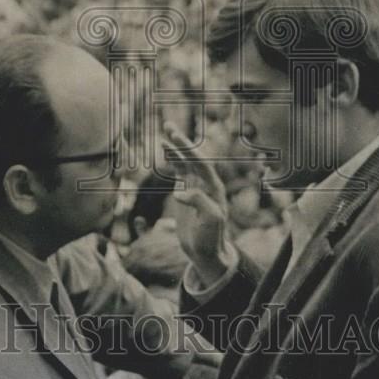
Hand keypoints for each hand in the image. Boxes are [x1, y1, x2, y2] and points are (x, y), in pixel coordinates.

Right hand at [163, 122, 232, 286]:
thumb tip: (180, 192)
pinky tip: (165, 150)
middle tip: (168, 126)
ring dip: (176, 147)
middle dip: (181, 142)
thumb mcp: (210, 221)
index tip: (175, 140)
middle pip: (193, 157)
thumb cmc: (210, 237)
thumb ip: (199, 203)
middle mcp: (206, 183)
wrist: (206, 251)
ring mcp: (196, 186)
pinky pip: (179, 170)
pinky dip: (173, 159)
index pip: (201, 163)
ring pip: (185, 161)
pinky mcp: (186, 192)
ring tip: (165, 132)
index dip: (189, 151)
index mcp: (214, 187)